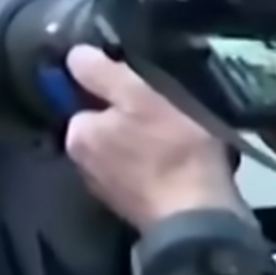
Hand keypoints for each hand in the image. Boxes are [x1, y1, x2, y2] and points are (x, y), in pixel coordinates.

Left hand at [62, 45, 242, 229]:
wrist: (201, 219)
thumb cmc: (172, 150)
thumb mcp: (138, 97)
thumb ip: (101, 73)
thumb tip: (74, 55)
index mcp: (76, 134)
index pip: (87, 99)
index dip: (116, 90)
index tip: (145, 90)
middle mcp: (82, 164)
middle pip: (107, 126)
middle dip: (133, 119)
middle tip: (169, 113)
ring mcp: (108, 190)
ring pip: (127, 151)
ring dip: (148, 144)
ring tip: (181, 139)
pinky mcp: (135, 207)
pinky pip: (144, 174)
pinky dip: (160, 167)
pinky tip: (183, 164)